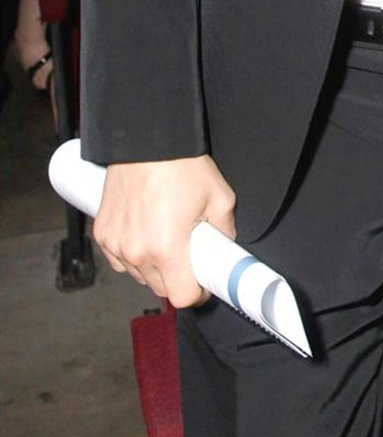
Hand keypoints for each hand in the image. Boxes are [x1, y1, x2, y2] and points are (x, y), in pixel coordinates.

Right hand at [93, 155, 235, 306]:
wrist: (146, 139)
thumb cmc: (183, 166)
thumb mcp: (220, 199)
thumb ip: (225, 232)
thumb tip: (225, 251)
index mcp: (167, 249)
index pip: (183, 297)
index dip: (199, 292)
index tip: (205, 281)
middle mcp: (137, 253)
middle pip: (161, 288)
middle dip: (178, 277)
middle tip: (189, 253)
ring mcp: (115, 245)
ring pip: (140, 275)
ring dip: (154, 266)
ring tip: (167, 237)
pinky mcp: (103, 234)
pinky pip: (120, 260)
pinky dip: (133, 255)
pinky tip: (145, 233)